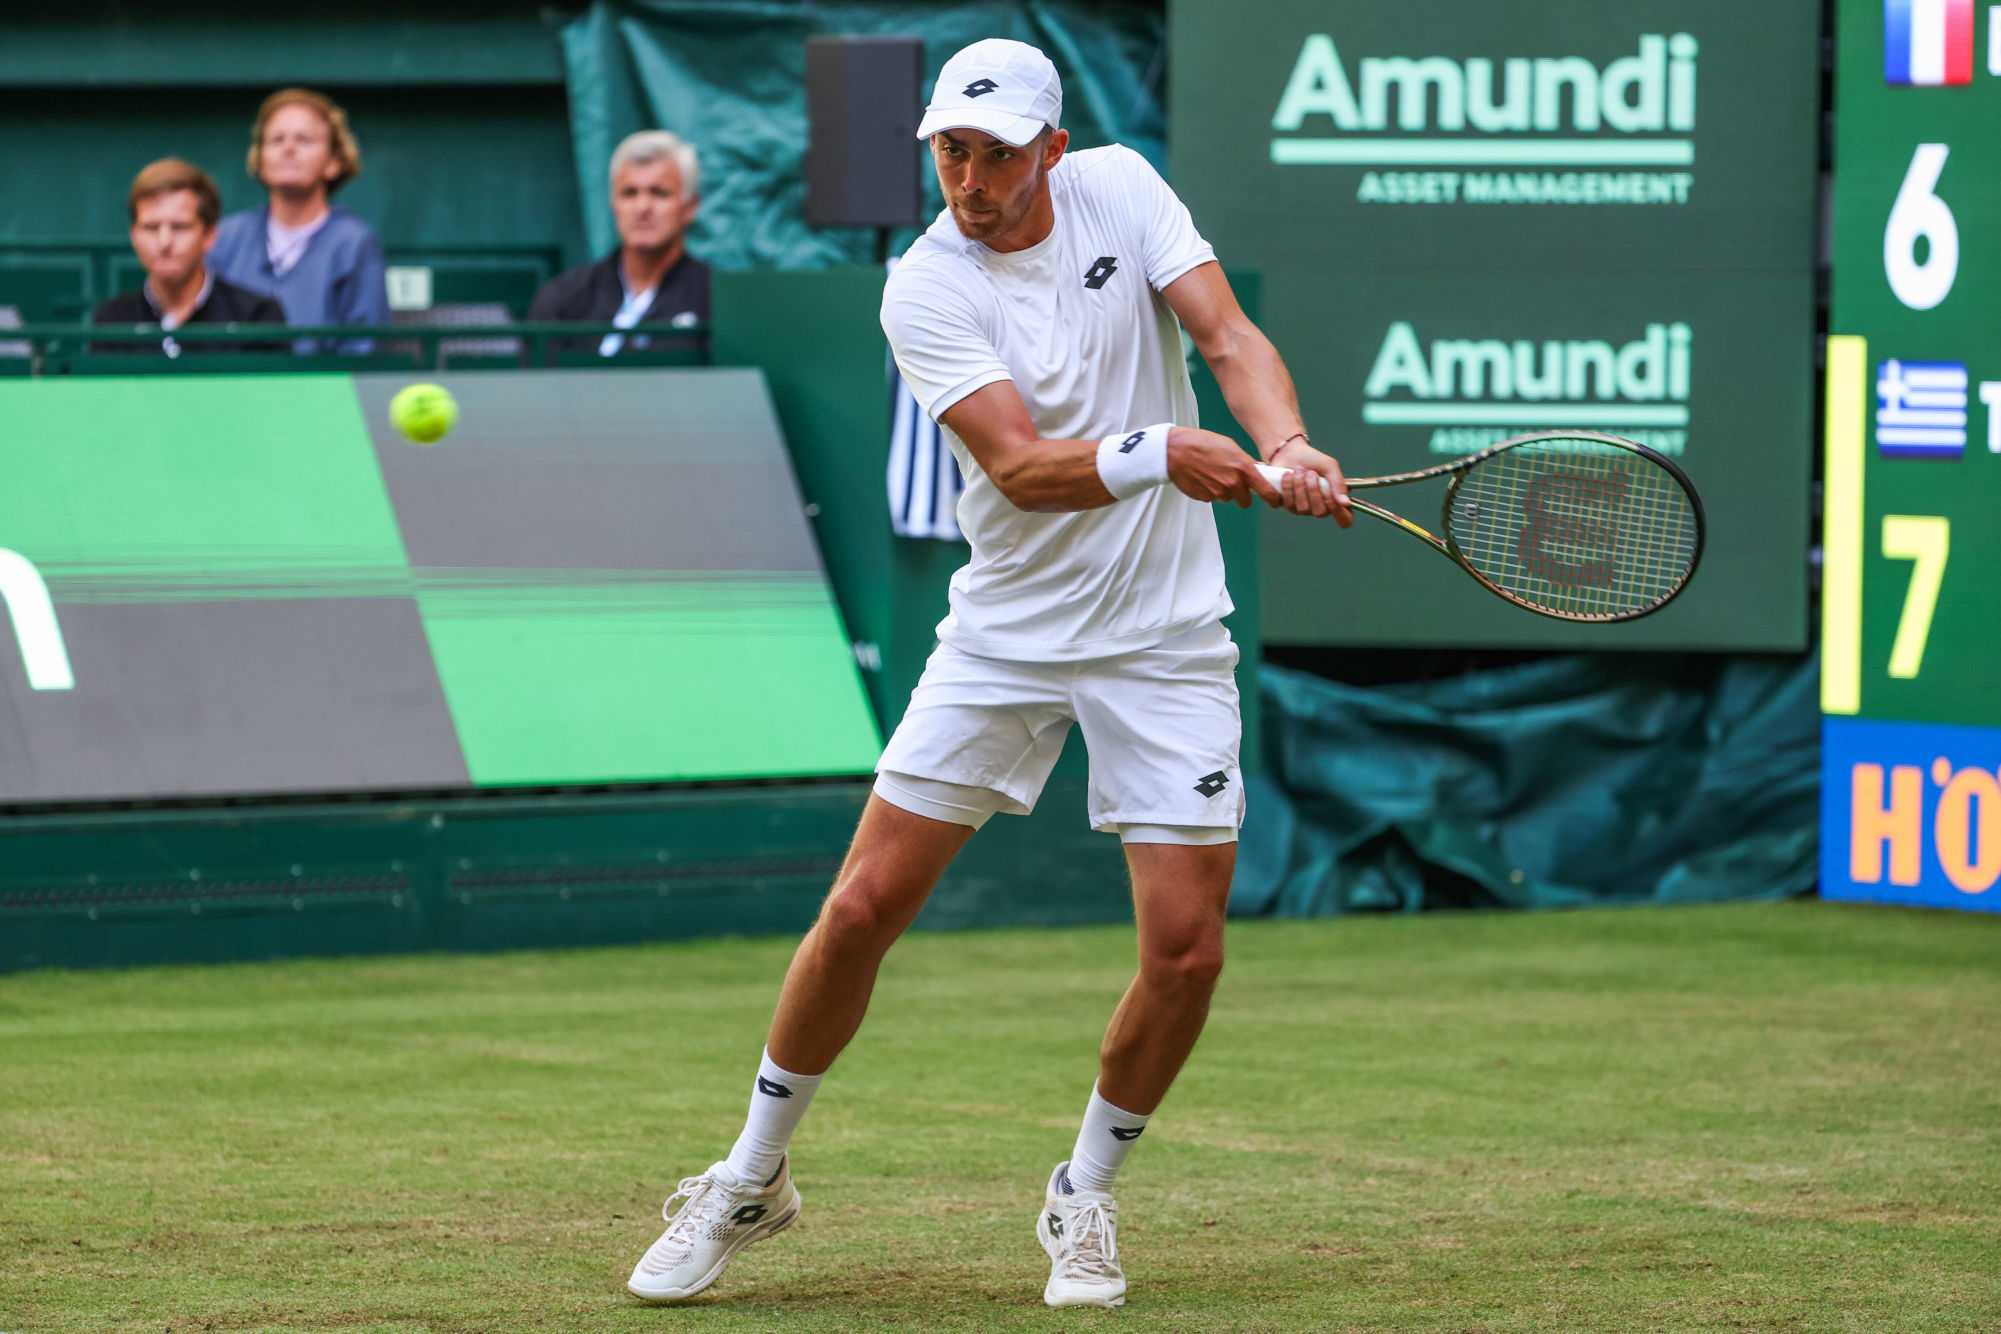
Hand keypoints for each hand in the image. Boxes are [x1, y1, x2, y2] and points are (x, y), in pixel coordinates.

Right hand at [1165, 427, 1284, 508]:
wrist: (1175, 450)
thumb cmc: (1202, 443)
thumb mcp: (1230, 446)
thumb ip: (1245, 462)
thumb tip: (1257, 472)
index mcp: (1243, 468)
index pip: (1266, 491)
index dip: (1273, 498)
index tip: (1275, 501)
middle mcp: (1232, 482)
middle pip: (1245, 501)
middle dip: (1241, 494)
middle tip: (1232, 481)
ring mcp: (1217, 492)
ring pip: (1227, 498)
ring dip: (1223, 490)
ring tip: (1212, 473)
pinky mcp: (1204, 497)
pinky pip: (1212, 498)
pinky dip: (1210, 490)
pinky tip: (1202, 477)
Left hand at [1266, 437, 1352, 526]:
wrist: (1290, 452)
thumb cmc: (1314, 460)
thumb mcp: (1330, 466)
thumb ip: (1338, 483)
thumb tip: (1345, 503)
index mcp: (1334, 500)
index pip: (1344, 519)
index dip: (1341, 514)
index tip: (1336, 502)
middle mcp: (1318, 508)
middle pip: (1320, 512)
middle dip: (1314, 490)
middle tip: (1310, 473)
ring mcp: (1300, 509)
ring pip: (1300, 508)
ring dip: (1298, 485)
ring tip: (1298, 470)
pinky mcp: (1284, 504)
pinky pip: (1283, 503)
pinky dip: (1285, 486)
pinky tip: (1286, 475)